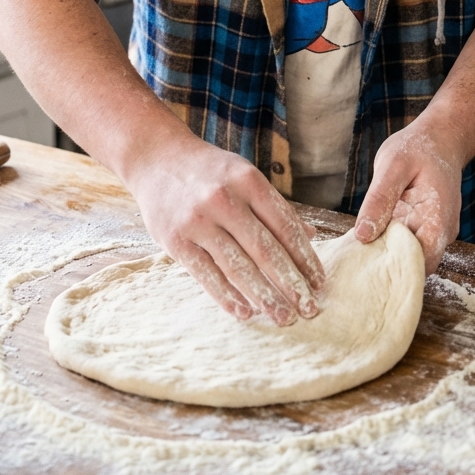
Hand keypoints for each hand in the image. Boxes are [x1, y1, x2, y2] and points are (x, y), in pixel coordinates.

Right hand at [128, 136, 325, 325]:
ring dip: (264, 296)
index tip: (319, 282)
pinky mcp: (175, 239)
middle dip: (290, 283)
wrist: (156, 157)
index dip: (304, 257)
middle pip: (265, 249)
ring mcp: (198, 220)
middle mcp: (224, 199)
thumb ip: (274, 206)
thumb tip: (310, 234)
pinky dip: (227, 296)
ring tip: (283, 317)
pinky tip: (245, 313)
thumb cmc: (208, 170)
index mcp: (248, 180)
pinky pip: (205, 274)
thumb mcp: (244, 174)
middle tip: (309, 309)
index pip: (284, 225)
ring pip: (237, 266)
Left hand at [353, 122, 462, 273]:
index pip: (421, 263)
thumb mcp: (392, 166)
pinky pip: (408, 244)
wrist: (440, 138)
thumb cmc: (417, 148)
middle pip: (415, 265)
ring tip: (361, 247)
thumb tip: (362, 236)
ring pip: (410, 256)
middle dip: (387, 265)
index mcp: (437, 220)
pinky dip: (391, 242)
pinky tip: (372, 235)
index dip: (394, 269)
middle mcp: (442, 233)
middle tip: (356, 258)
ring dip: (388, 254)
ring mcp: (436, 232)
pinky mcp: (426, 228)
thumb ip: (379, 200)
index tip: (366, 264)